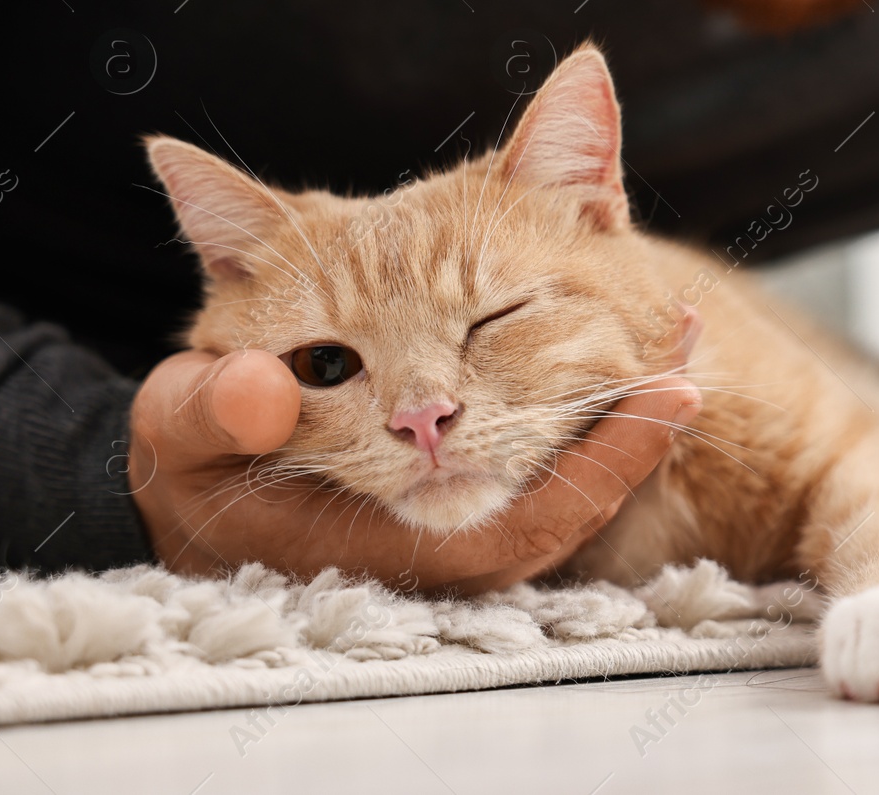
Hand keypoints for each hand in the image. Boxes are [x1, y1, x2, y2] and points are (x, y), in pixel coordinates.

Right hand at [127, 310, 700, 592]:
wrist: (199, 477)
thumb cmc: (194, 456)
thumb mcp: (180, 431)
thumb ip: (208, 411)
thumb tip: (257, 390)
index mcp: (388, 538)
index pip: (531, 515)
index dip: (608, 457)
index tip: (670, 386)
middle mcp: (444, 539)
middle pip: (576, 502)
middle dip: (642, 430)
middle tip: (697, 350)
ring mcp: (462, 516)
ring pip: (572, 482)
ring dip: (629, 415)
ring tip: (682, 339)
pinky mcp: (468, 488)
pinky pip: (551, 460)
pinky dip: (597, 410)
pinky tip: (634, 348)